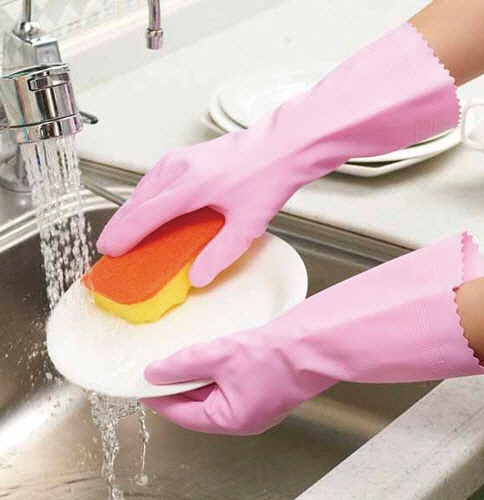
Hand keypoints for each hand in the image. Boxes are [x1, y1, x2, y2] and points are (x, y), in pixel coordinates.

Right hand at [97, 23, 458, 286]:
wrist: (281, 147)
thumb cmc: (266, 179)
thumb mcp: (246, 226)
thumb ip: (219, 254)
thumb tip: (197, 275)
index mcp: (188, 187)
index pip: (143, 216)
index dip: (123, 236)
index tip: (110, 252)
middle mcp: (177, 169)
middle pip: (136, 201)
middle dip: (120, 225)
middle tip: (112, 247)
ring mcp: (179, 159)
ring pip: (142, 189)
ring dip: (131, 211)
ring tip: (126, 232)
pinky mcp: (184, 156)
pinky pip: (154, 180)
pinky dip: (144, 198)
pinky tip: (149, 210)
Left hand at [141, 233, 483, 434]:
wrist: (312, 343)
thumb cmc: (275, 355)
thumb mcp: (218, 356)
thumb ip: (183, 365)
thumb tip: (154, 373)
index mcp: (230, 419)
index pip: (182, 413)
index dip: (159, 397)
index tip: (143, 385)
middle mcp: (243, 418)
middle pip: (198, 405)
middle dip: (179, 386)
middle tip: (161, 368)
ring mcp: (255, 405)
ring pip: (215, 394)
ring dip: (198, 377)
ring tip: (184, 359)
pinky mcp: (264, 389)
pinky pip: (230, 385)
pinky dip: (216, 372)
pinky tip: (212, 356)